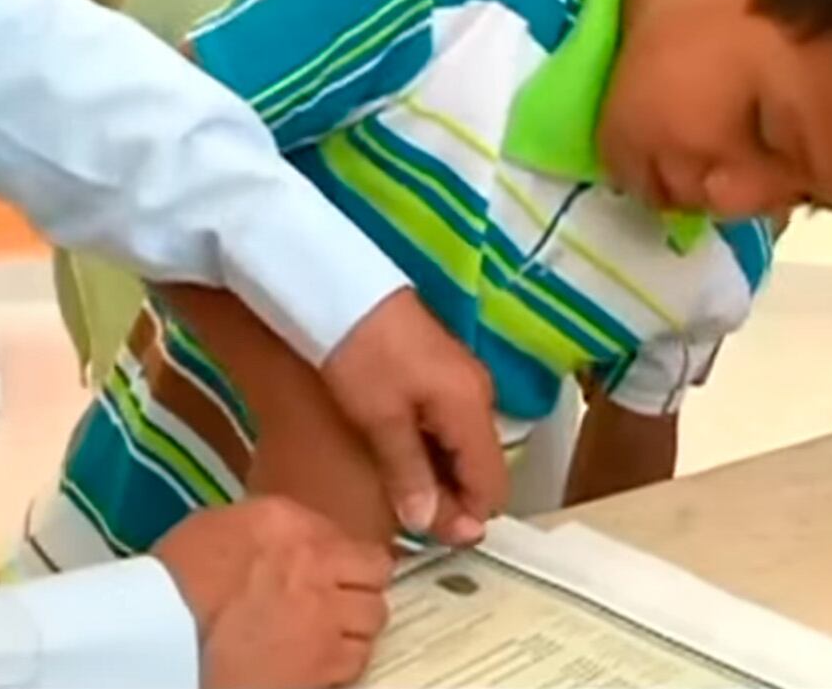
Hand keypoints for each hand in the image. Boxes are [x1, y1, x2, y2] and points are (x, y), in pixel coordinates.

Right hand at [152, 498, 391, 662]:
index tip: (339, 573)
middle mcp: (320, 566)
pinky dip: (339, 665)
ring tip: (324, 636)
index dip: (349, 561)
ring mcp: (326, 619)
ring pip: (372, 622)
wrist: (157, 636)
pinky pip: (353, 664)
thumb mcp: (216, 526)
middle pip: (376, 579)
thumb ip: (268, 528)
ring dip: (353, 628)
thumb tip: (288, 539)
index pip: (353, 537)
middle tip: (336, 604)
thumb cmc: (171, 582)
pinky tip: (313, 663)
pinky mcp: (319, 668)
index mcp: (291, 525)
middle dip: (359, 591)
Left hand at [320, 288, 505, 545]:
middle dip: (457, 500)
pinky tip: (403, 463)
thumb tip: (431, 523)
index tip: (437, 543)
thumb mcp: (379, 419)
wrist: (339, 287)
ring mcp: (461, 383)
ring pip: (465, 448)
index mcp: (471, 409)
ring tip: (406, 501)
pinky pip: (450, 427)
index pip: (492, 483)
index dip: (469, 517)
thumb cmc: (360, 355)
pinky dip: (433, 452)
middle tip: (416, 527)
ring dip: (443, 478)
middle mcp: (478, 397)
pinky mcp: (441, 374)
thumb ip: (408, 473)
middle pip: (482, 466)